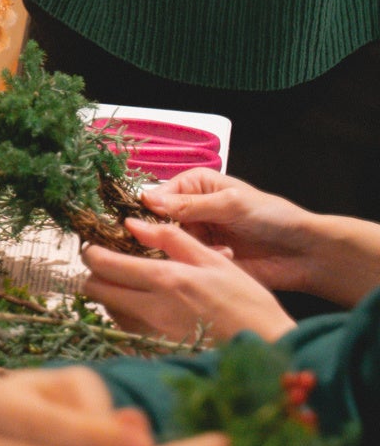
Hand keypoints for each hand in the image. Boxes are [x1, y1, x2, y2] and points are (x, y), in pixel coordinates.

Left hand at [81, 217, 295, 343]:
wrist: (267, 347)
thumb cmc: (247, 302)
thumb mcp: (215, 261)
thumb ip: (171, 238)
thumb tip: (133, 223)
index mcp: (165, 280)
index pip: (104, 265)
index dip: (93, 254)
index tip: (97, 249)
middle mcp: (151, 309)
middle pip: (96, 290)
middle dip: (96, 276)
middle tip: (111, 268)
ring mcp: (151, 334)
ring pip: (108, 311)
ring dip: (112, 297)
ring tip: (135, 289)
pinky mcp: (154, 352)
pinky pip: (124, 331)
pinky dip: (127, 318)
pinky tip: (149, 311)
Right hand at [138, 170, 379, 304]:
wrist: (303, 251)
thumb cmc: (272, 217)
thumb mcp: (231, 204)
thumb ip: (189, 205)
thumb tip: (147, 201)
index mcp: (194, 185)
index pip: (155, 196)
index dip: (147, 210)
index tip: (143, 224)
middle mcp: (189, 208)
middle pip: (155, 222)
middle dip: (166, 233)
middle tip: (184, 239)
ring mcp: (195, 234)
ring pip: (166, 244)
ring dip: (188, 247)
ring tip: (220, 248)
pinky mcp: (203, 257)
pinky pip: (185, 261)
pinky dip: (201, 260)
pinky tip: (227, 256)